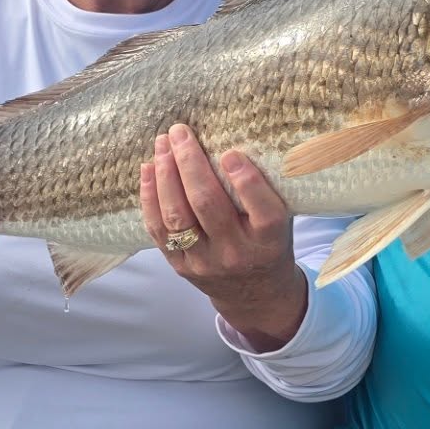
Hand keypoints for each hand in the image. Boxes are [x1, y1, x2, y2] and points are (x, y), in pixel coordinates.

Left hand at [140, 124, 308, 351]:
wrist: (255, 296)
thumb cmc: (269, 244)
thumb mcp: (281, 222)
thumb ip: (264, 191)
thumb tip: (235, 136)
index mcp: (270, 241)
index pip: (263, 212)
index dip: (247, 183)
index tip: (230, 153)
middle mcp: (236, 253)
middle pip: (208, 205)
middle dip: (190, 164)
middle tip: (180, 132)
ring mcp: (205, 262)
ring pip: (178, 217)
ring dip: (165, 175)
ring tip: (162, 144)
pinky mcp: (180, 267)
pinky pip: (159, 231)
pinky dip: (149, 198)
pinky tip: (148, 170)